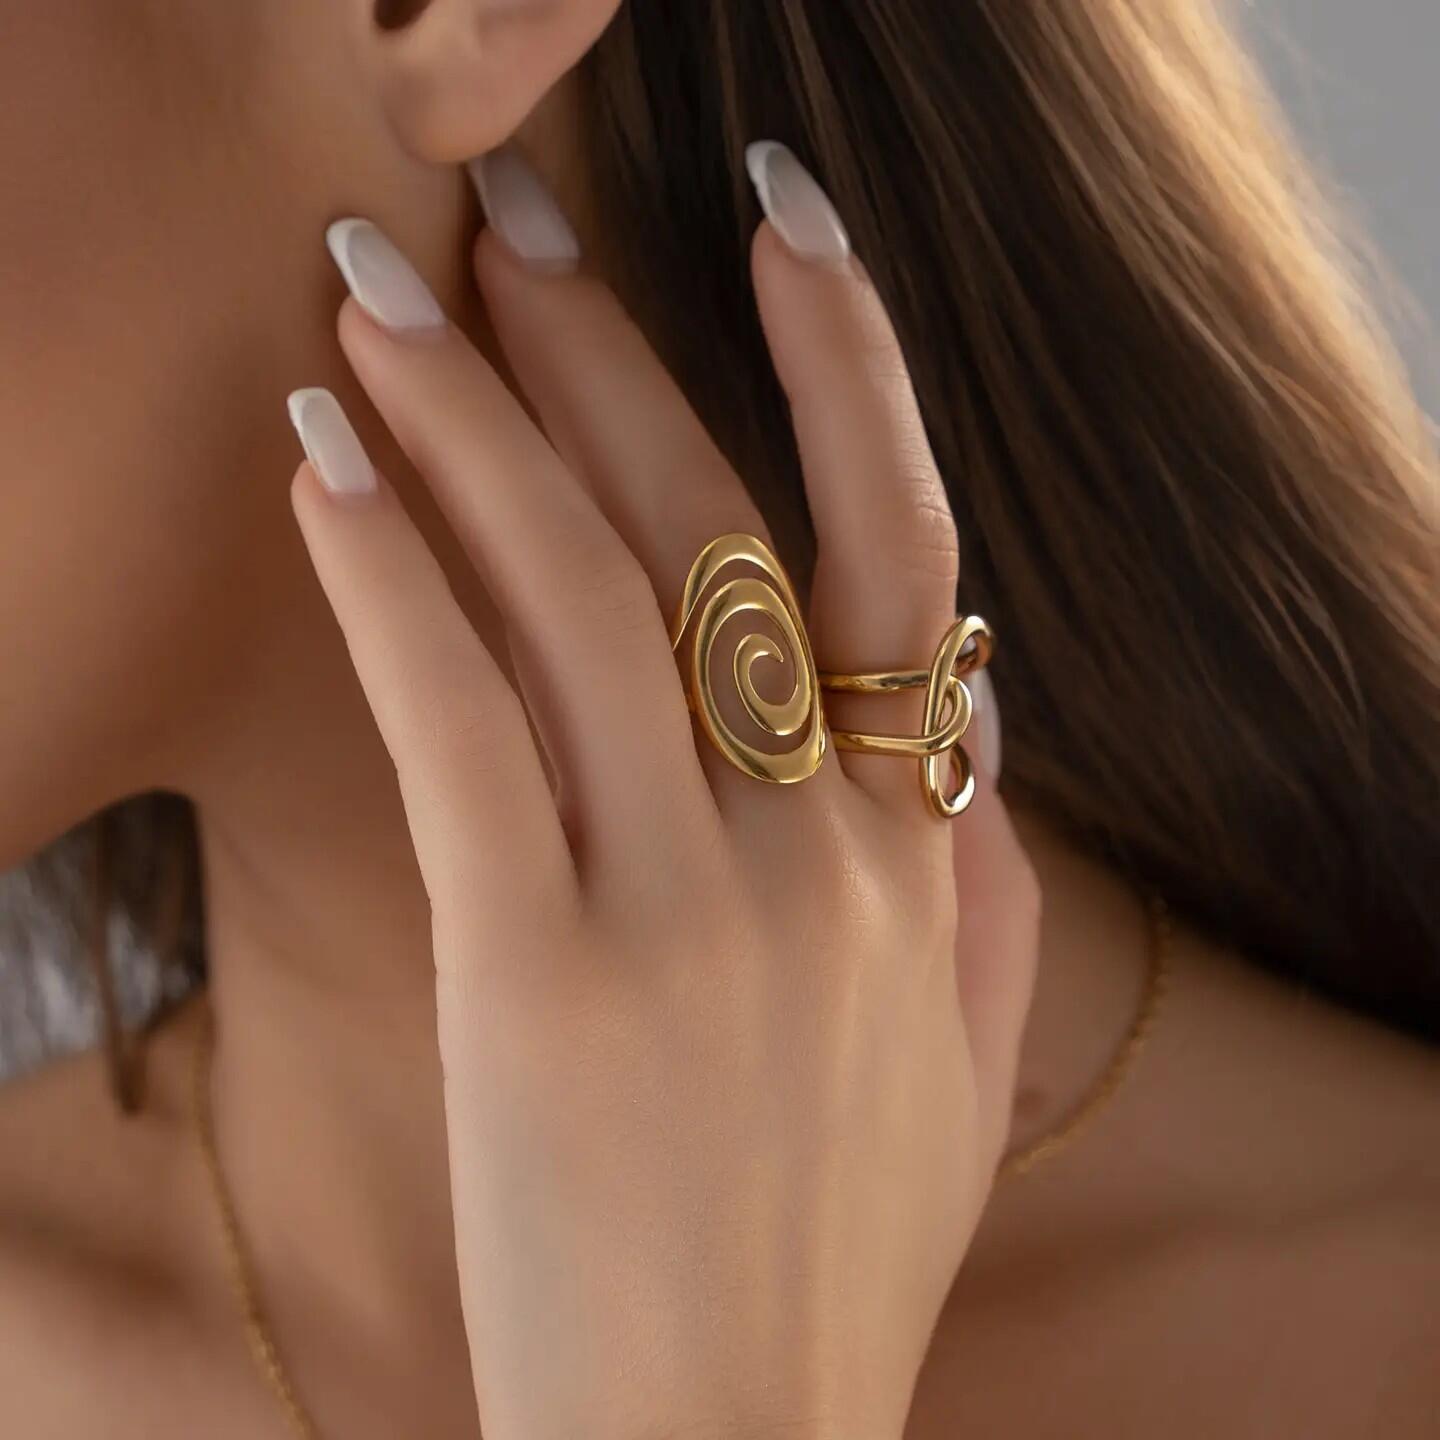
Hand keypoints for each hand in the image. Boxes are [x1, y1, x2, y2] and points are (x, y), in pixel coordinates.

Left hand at [290, 146, 1037, 1439]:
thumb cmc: (834, 1250)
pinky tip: (323, 467)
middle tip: (503, 223)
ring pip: (580, 594)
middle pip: (710, 526)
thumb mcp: (965, 1056)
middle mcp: (821, 846)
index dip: (846, 368)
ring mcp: (689, 908)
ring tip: (374, 304)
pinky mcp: (544, 978)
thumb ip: (983, 885)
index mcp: (917, 850)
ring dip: (469, 421)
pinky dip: (391, 577)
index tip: (781, 229)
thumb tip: (972, 742)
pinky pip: (463, 724)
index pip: (895, 544)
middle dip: (604, 344)